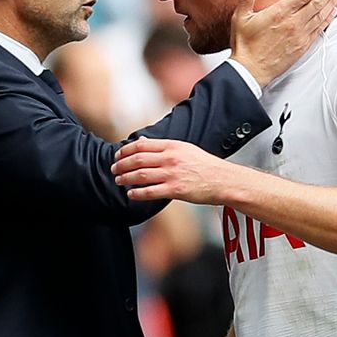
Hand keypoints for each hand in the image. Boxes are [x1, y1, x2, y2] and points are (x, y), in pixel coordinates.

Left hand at [112, 137, 236, 203]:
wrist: (223, 180)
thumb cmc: (205, 166)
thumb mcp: (185, 149)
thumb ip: (163, 147)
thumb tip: (141, 142)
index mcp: (172, 146)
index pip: (141, 145)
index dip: (125, 150)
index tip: (117, 155)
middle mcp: (171, 158)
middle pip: (137, 159)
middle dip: (121, 165)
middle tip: (114, 169)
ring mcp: (172, 174)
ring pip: (140, 175)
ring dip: (126, 178)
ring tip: (119, 181)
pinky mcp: (175, 190)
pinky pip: (150, 191)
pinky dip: (137, 193)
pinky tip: (131, 194)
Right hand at [231, 0, 336, 86]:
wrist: (250, 71)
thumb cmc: (244, 45)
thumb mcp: (241, 17)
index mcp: (279, 13)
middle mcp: (293, 22)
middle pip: (317, 2)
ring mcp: (300, 35)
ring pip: (321, 15)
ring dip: (331, 2)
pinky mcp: (302, 47)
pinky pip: (319, 30)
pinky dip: (327, 19)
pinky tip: (332, 12)